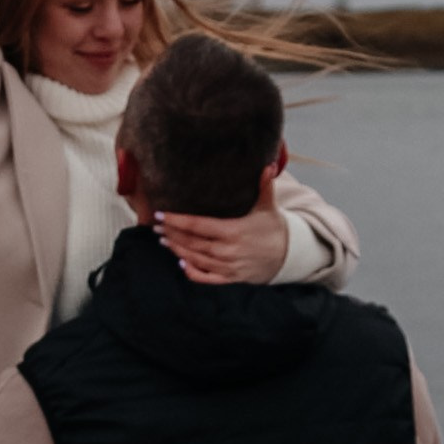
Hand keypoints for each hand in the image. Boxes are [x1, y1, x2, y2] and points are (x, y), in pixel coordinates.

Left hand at [156, 169, 288, 286]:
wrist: (288, 256)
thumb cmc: (274, 227)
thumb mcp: (268, 206)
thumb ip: (265, 186)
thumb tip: (269, 165)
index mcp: (234, 231)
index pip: (198, 226)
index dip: (177, 220)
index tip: (160, 214)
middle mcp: (229, 251)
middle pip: (192, 243)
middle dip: (171, 234)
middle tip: (155, 225)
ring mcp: (229, 267)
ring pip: (196, 259)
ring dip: (177, 250)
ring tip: (162, 239)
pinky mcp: (231, 278)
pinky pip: (207, 278)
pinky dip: (193, 273)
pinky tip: (181, 263)